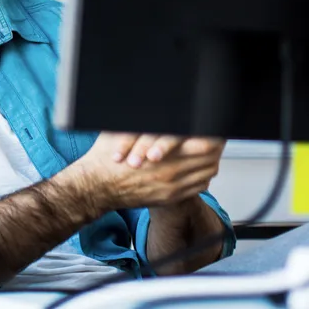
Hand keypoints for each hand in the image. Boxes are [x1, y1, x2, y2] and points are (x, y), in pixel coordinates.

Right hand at [69, 132, 224, 210]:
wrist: (94, 187)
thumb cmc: (106, 159)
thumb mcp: (123, 131)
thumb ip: (146, 123)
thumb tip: (161, 110)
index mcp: (163, 154)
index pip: (203, 143)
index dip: (210, 133)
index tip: (208, 125)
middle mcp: (172, 173)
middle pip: (210, 158)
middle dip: (214, 144)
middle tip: (214, 135)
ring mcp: (173, 188)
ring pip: (207, 173)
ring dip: (210, 160)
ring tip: (209, 149)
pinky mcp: (170, 198)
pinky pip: (198, 187)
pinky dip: (202, 175)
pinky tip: (198, 167)